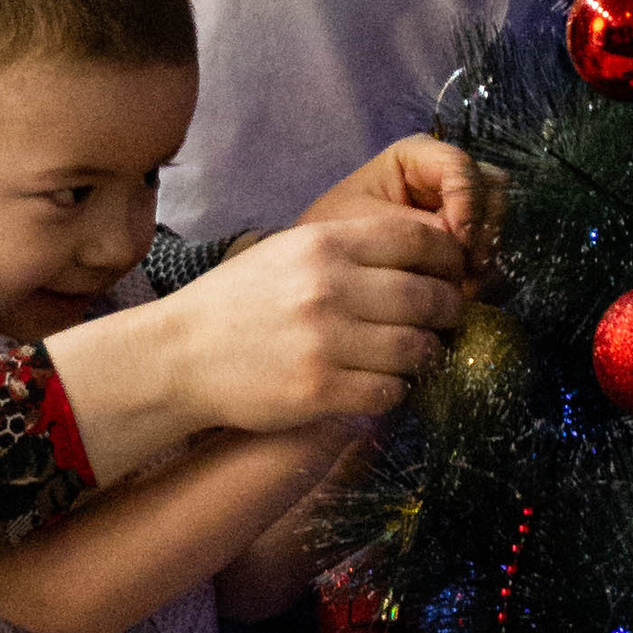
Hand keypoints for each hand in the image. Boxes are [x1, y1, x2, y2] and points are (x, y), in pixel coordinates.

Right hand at [158, 211, 467, 433]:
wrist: (180, 355)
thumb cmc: (239, 302)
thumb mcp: (288, 252)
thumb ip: (350, 250)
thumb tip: (425, 260)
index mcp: (324, 243)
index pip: (418, 240)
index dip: (448, 259)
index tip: (452, 274)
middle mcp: (328, 287)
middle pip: (428, 297)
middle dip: (448, 311)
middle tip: (444, 321)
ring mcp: (324, 341)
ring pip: (417, 349)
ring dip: (425, 355)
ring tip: (413, 356)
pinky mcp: (319, 390)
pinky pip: (389, 392)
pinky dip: (394, 390)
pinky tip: (379, 383)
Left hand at [296, 134, 505, 272]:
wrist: (328, 267)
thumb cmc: (336, 233)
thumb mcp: (367, 225)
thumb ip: (413, 229)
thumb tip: (459, 246)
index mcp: (418, 156)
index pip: (459, 166)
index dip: (466, 201)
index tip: (459, 240)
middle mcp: (448, 176)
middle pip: (492, 190)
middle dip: (484, 232)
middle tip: (468, 270)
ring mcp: (465, 208)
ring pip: (501, 222)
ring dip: (488, 256)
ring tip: (465, 288)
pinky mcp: (471, 241)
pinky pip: (497, 251)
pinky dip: (488, 274)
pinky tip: (469, 295)